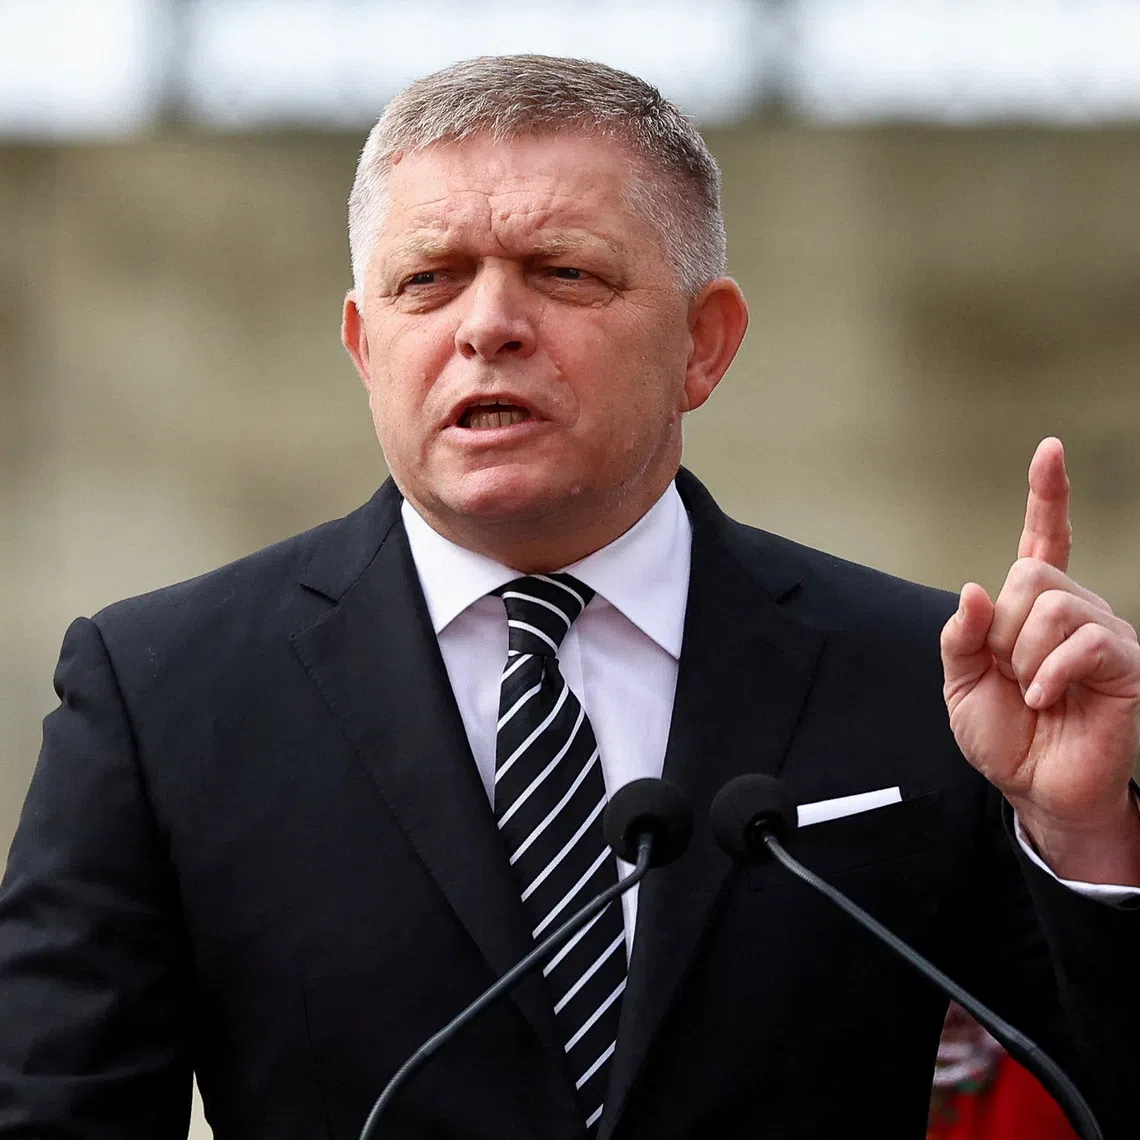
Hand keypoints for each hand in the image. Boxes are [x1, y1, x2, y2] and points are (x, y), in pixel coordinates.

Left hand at [940, 438, 1139, 882]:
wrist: (1036, 789)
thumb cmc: (1005, 735)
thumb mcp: (961, 684)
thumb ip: (960, 636)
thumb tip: (975, 588)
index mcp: (1031, 610)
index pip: (1042, 540)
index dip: (1047, 496)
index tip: (1050, 451)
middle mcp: (1073, 610)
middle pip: (1030, 575)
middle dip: (1003, 630)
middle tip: (1011, 673)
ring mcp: (1103, 633)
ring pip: (1053, 605)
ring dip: (1024, 657)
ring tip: (1033, 692)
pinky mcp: (1124, 662)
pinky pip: (1084, 639)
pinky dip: (1049, 673)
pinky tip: (1045, 697)